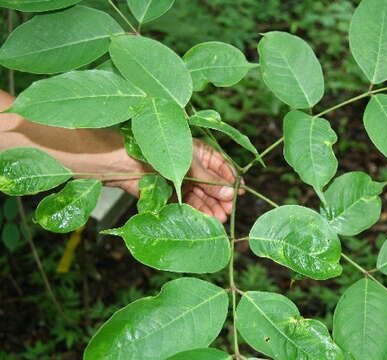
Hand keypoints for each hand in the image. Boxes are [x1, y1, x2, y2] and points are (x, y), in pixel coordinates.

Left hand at [106, 138, 242, 222]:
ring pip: (202, 197)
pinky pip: (189, 205)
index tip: (239, 192)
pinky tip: (206, 220)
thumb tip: (230, 193)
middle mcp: (192, 167)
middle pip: (213, 185)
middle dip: (221, 198)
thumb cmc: (158, 154)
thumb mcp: (189, 164)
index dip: (231, 180)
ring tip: (219, 219)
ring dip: (212, 208)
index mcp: (199, 152)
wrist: (125, 165)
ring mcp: (182, 182)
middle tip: (229, 210)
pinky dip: (198, 213)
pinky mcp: (172, 195)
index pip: (221, 167)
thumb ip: (210, 180)